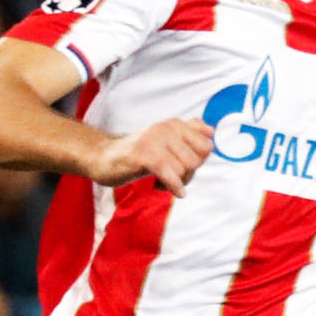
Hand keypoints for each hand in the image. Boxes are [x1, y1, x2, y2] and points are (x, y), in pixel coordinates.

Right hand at [89, 117, 214, 193]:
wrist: (104, 157)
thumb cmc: (139, 152)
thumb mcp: (165, 140)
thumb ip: (188, 133)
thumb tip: (211, 131)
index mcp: (174, 124)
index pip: (206, 146)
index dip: (199, 161)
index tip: (184, 166)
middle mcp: (166, 128)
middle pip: (196, 160)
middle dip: (187, 174)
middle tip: (171, 177)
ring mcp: (154, 140)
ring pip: (184, 169)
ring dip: (176, 182)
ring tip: (161, 180)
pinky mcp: (144, 155)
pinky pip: (170, 173)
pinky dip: (174, 186)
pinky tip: (170, 190)